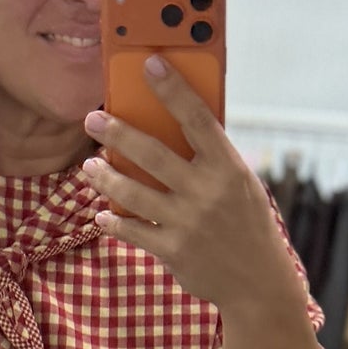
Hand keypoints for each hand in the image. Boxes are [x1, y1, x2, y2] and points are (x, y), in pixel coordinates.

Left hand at [83, 59, 306, 319]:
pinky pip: (132, 230)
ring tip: (89, 165)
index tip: (149, 64)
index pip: (197, 118)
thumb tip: (171, 125)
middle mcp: (207, 192)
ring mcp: (187, 223)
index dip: (173, 89)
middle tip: (92, 118)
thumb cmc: (246, 225)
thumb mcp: (241, 185)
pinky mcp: (172, 251)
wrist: (258, 284)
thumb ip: (211, 159)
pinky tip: (101, 213)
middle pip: (151, 153)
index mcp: (228, 168)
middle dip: (117, 132)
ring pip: (132, 192)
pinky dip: (113, 221)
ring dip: (104, 177)